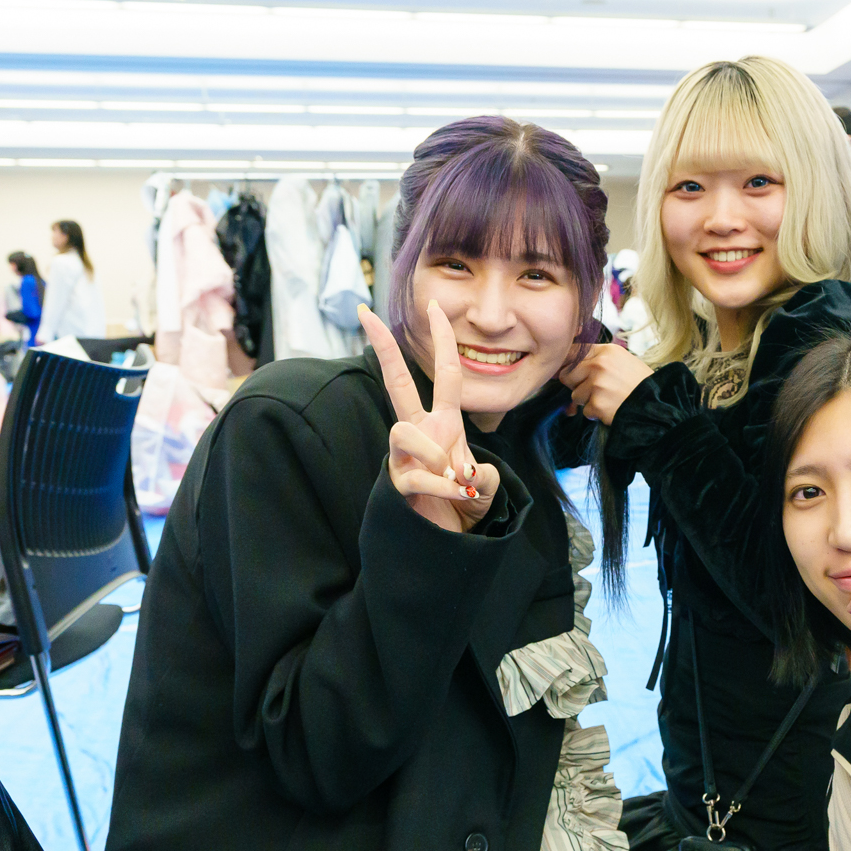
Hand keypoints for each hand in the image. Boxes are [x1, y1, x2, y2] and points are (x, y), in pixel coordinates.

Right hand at [359, 301, 499, 531]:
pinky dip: (443, 489)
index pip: (445, 374)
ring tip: (452, 480)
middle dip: (383, 348)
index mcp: (445, 424)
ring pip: (403, 431)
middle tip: (364, 314)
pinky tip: (455, 498)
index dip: (442, 340)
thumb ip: (484, 478)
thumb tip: (468, 476)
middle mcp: (421, 433)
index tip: (435, 305)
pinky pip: (417, 475)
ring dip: (433, 453)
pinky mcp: (397, 483)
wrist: (450, 545)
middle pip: (396, 383)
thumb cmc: (466, 509)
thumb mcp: (486, 488)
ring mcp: (404, 457)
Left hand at [560, 343, 652, 424]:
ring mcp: (597, 385)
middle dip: (577, 385)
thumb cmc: (639, 383)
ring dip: (588, 401)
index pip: (573, 352)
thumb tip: (567, 367)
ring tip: (608, 399)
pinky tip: (611, 409)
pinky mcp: (597, 404)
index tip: (572, 372)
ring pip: (575, 395)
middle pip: (568, 375)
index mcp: (606, 351)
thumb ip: (597, 359)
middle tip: (596, 390)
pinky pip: (585, 411)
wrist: (656, 404)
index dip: (569, 364)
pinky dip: (596, 414)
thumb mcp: (622, 360)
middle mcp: (599, 365)